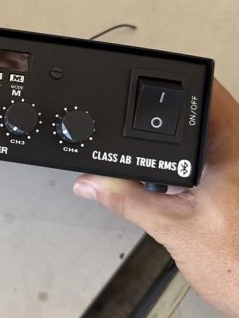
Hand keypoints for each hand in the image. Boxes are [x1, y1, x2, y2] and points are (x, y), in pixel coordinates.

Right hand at [73, 79, 238, 317]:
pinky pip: (213, 159)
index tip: (141, 97)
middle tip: (153, 151)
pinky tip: (186, 195)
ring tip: (174, 180)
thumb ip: (126, 199)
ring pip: (207, 136)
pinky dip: (193, 169)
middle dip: (167, 127)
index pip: (202, 91)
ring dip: (181, 151)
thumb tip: (92, 181)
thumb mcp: (171, 228)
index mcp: (234, 146)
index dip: (167, 89)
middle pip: (201, 112)